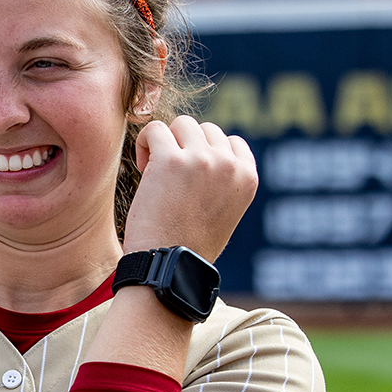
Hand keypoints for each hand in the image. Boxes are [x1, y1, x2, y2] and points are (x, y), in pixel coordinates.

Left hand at [124, 116, 258, 259]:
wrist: (169, 267)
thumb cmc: (190, 244)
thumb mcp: (225, 210)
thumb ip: (223, 179)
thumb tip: (204, 146)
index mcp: (248, 177)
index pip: (231, 141)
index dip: (207, 154)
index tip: (192, 178)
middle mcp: (229, 165)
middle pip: (204, 129)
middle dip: (185, 147)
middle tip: (172, 177)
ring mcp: (201, 160)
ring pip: (181, 124)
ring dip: (166, 142)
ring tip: (156, 171)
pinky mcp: (170, 160)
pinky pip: (155, 129)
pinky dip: (146, 143)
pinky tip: (143, 169)